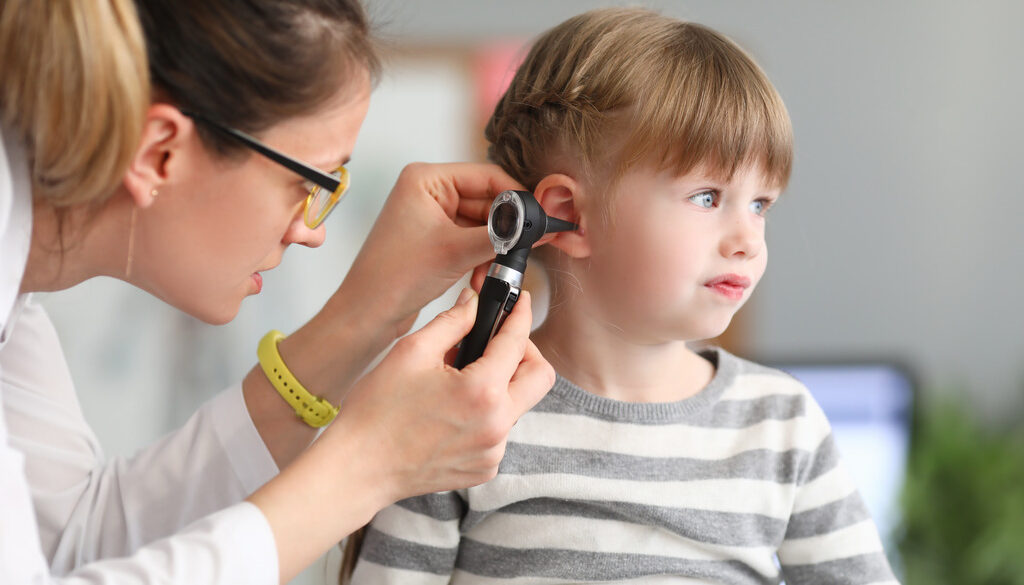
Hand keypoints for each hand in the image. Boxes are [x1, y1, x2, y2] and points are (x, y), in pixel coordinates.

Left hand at [329, 162, 523, 339]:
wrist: (367, 315)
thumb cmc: (393, 278)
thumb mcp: (456, 252)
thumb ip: (501, 234)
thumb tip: (535, 224)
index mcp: (426, 179)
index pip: (487, 176)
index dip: (517, 197)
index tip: (540, 215)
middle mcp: (429, 191)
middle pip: (487, 200)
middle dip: (505, 229)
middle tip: (526, 248)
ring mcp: (433, 215)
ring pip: (483, 223)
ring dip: (494, 248)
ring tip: (495, 270)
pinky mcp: (436, 238)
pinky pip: (472, 240)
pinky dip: (482, 257)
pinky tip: (481, 277)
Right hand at [329, 287, 553, 502]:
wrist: (358, 468)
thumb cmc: (377, 411)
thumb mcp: (412, 351)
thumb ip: (453, 320)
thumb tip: (474, 303)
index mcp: (482, 392)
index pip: (518, 341)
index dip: (520, 314)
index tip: (519, 301)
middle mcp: (497, 425)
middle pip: (540, 376)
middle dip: (525, 352)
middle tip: (496, 342)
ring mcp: (493, 451)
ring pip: (518, 404)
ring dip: (501, 385)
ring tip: (461, 378)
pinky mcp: (485, 468)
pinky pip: (500, 431)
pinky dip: (486, 414)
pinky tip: (453, 410)